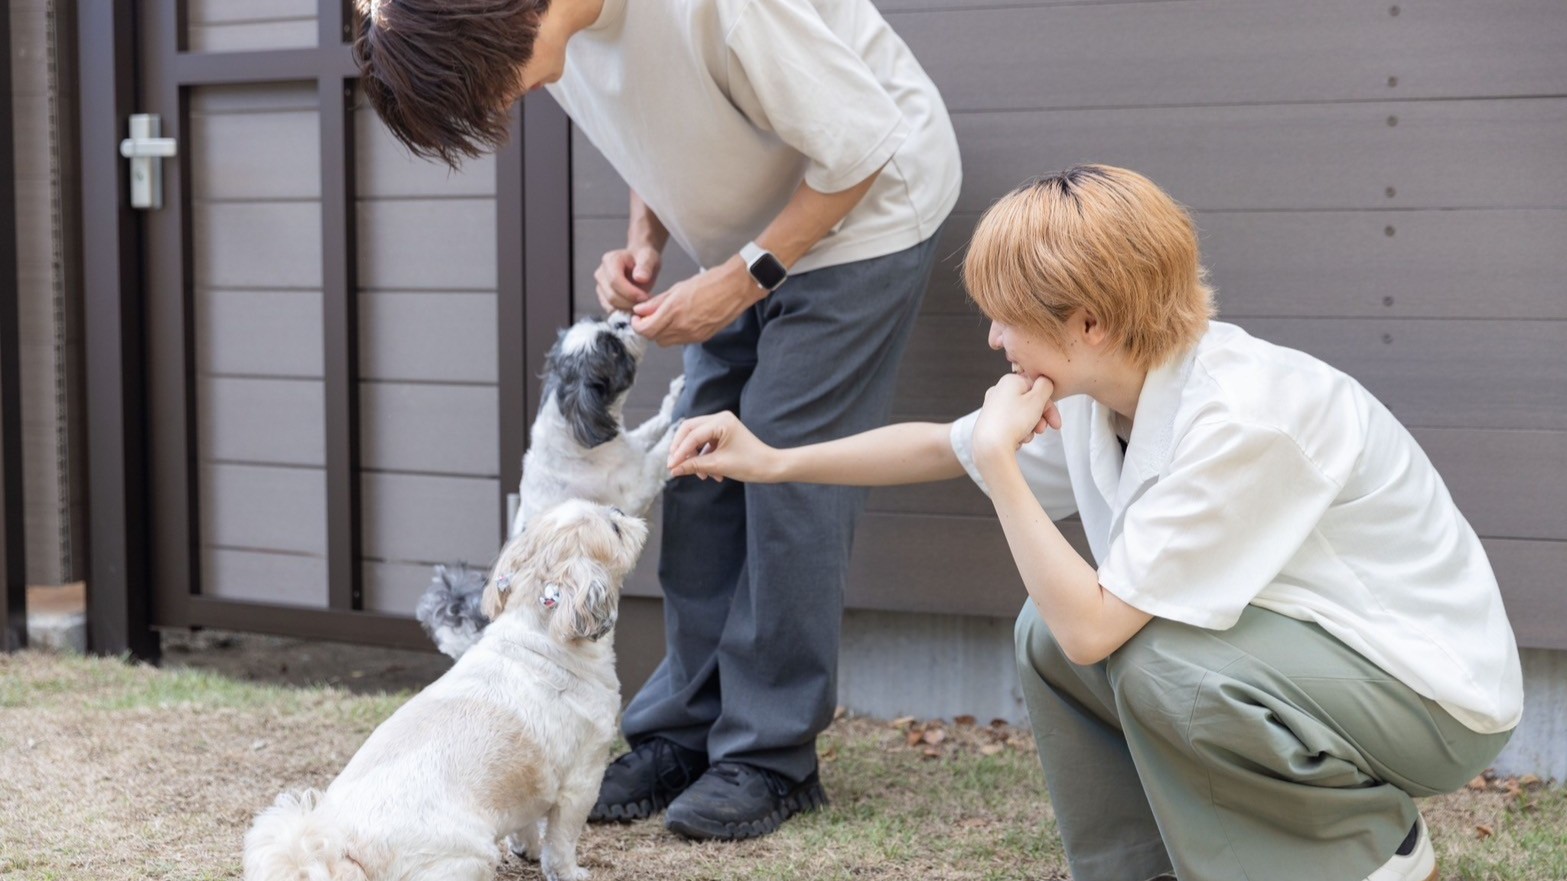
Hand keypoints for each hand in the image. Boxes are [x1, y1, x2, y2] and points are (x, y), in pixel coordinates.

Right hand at [595, 245, 660, 312]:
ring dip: (628, 309)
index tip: (645, 297)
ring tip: (642, 304)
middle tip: (646, 303)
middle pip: (611, 296)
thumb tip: (640, 278)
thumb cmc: (644, 259)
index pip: (615, 281)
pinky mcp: (603, 298)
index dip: (630, 292)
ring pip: (610, 306)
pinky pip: (611, 310)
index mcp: (610, 260)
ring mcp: (600, 287)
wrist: (640, 263)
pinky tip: (636, 307)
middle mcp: (601, 273)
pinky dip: (624, 312)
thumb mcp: (649, 258)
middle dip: (630, 303)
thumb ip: (645, 266)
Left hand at [632, 257, 764, 345]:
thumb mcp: (679, 287)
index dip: (637, 325)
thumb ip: (657, 301)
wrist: (737, 287)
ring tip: (665, 318)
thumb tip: (640, 310)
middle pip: (654, 338)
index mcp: (674, 311)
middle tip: (649, 317)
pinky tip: (680, 320)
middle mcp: (683, 326)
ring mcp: (694, 335)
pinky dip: (675, 334)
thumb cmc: (711, 282)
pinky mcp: (703, 338)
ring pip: (667, 342)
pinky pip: (681, 341)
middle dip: (648, 329)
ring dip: (661, 333)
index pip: (646, 330)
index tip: (637, 317)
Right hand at [666, 411, 780, 482]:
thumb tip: (673, 470)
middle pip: (689, 430)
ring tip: (702, 476)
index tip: (670, 467)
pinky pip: (705, 443)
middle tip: (675, 466)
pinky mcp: (723, 433)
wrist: (771, 467)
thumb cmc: (750, 464)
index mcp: (721, 421)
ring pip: (696, 438)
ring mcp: (722, 424)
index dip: (679, 452)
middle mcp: (720, 418)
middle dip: (682, 450)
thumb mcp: (718, 466)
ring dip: (695, 457)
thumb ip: (693, 465)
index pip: (692, 435)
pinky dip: (704, 457)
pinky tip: (711, 474)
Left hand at [972, 374, 1061, 469]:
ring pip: (1021, 415)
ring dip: (1029, 427)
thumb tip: (1044, 381)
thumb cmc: (1012, 422)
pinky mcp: (990, 422)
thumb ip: (1045, 386)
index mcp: (1010, 381)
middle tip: (1042, 430)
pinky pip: (1011, 424)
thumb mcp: (1036, 400)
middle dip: (1039, 419)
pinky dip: (1017, 432)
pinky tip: (1017, 439)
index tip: (1055, 422)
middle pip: (1029, 403)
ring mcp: (993, 407)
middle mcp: (999, 391)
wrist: (990, 446)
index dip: (1049, 406)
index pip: (1037, 389)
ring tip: (1026, 436)